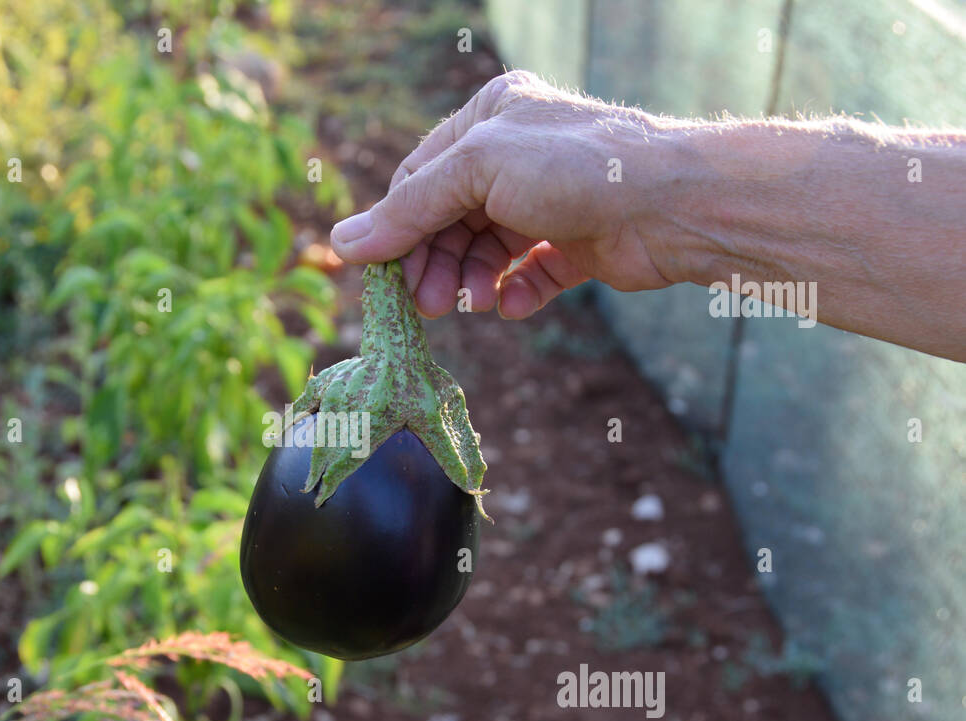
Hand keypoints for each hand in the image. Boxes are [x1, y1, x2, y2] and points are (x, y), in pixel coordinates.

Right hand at [330, 71, 684, 318]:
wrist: (671, 205)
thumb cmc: (574, 167)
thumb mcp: (477, 171)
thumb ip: (410, 210)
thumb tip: (344, 242)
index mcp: (490, 117)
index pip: (420, 179)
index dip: (396, 229)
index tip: (378, 275)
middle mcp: (515, 156)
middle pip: (448, 219)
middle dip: (434, 263)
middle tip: (427, 306)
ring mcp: (545, 201)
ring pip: (483, 251)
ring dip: (471, 281)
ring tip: (473, 303)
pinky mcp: (573, 244)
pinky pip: (525, 275)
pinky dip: (513, 293)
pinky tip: (511, 304)